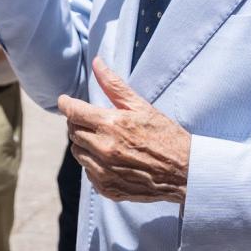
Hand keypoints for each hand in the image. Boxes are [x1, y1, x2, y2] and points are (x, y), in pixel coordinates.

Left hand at [58, 58, 190, 203]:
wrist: (184, 172)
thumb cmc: (165, 136)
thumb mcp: (141, 106)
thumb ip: (114, 85)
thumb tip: (97, 63)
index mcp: (110, 125)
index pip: (73, 112)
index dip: (66, 104)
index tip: (66, 101)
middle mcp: (103, 149)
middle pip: (73, 132)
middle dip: (78, 123)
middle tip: (93, 120)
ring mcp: (104, 171)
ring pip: (78, 153)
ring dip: (84, 143)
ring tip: (104, 139)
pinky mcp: (107, 188)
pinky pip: (88, 172)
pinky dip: (94, 164)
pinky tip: (112, 158)